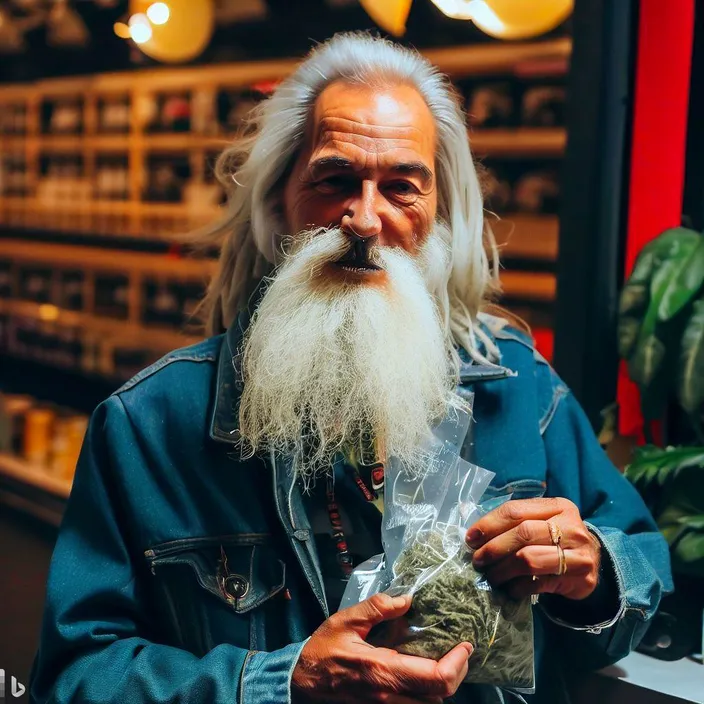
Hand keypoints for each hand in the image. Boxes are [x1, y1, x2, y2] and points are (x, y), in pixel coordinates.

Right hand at [291, 593, 472, 703]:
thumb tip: (407, 600)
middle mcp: (389, 695)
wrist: (301, 681)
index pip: (436, 678)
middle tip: (460, 651)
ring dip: (442, 686)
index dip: (458, 664)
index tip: (466, 645)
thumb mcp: (346, 619)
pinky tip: (424, 672)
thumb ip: (378, 607)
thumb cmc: (323, 649)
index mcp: (383, 670)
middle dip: (457, 674)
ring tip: (446, 660)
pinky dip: (426, 693)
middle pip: (440, 697)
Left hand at [465, 497, 600, 600]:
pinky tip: (510, 588)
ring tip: (491, 576)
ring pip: (528, 559)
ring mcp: (578, 553)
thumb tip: (475, 535)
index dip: (489, 524)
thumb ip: (515, 522)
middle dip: (494, 548)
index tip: (471, 538)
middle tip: (478, 560)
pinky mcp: (580, 579)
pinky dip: (518, 587)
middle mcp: (571, 527)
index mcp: (558, 506)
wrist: (592, 561)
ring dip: (502, 570)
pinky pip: (538, 583)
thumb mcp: (542, 521)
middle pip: (522, 534)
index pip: (516, 511)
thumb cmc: (557, 538)